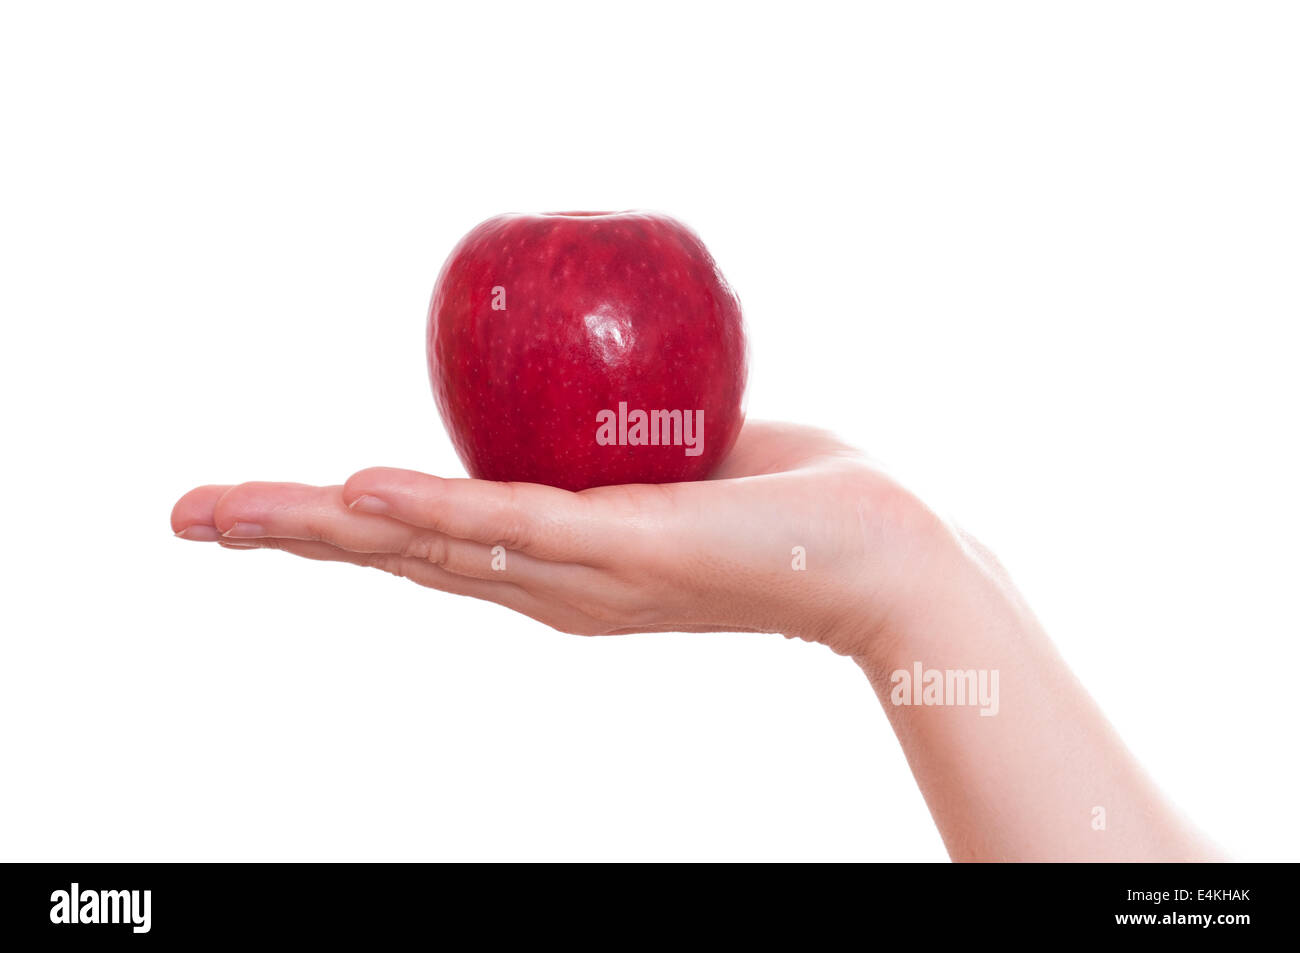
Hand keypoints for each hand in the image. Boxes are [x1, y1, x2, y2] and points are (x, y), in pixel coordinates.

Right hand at [170, 420, 944, 654]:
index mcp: (559, 567)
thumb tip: (597, 378)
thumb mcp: (684, 460)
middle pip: (399, 558)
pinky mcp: (626, 554)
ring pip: (431, 550)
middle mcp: (554, 587)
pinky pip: (516, 528)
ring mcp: (584, 577)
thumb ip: (626, 438)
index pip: (427, 544)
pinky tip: (360, 493)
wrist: (884, 556)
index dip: (339, 526)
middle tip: (189, 517)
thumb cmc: (793, 505)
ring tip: (227, 511)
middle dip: (290, 537)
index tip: (264, 507)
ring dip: (324, 528)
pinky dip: (435, 512)